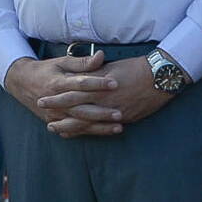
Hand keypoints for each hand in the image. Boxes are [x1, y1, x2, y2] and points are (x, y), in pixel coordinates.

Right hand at [5, 54, 118, 136]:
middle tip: (120, 113)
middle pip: (81, 108)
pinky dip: (89, 132)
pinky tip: (105, 132)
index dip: (98, 83)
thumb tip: (102, 55)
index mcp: (57, 83)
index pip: (80, 83)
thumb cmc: (45, 70)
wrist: (20, 82)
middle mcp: (55, 100)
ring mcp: (54, 113)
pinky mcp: (54, 121)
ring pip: (79, 122)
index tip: (115, 83)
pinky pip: (73, 130)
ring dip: (99, 126)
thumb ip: (82, 62)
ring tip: (119, 127)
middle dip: (101, 112)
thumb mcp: (60, 62)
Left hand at [36, 55, 173, 137]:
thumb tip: (75, 76)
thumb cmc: (133, 68)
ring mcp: (114, 111)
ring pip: (88, 122)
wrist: (160, 77)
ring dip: (71, 127)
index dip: (56, 99)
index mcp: (97, 85)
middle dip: (60, 115)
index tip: (41, 101)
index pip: (72, 94)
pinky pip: (104, 127)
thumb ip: (90, 71)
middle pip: (77, 110)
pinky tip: (80, 133)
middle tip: (44, 119)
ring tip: (56, 130)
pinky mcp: (125, 118)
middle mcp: (104, 100)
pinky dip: (90, 131)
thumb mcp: (108, 67)